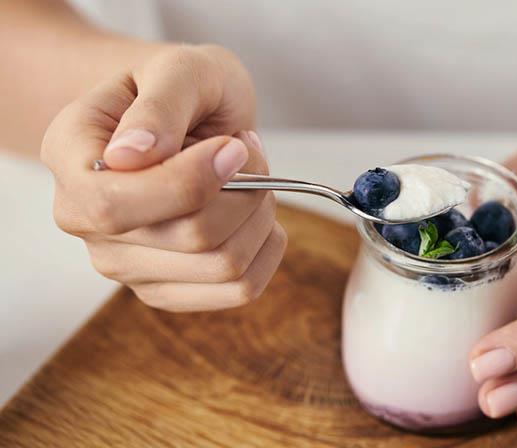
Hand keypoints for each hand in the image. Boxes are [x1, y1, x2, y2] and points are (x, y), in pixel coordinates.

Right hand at [41, 45, 286, 311]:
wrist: (181, 112)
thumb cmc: (176, 87)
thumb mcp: (177, 69)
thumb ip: (159, 107)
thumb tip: (132, 156)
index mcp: (70, 159)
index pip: (117, 205)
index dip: (192, 182)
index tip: (233, 146)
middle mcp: (85, 220)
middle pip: (191, 238)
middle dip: (245, 189)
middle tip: (242, 148)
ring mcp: (124, 263)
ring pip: (224, 266)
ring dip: (260, 213)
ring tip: (246, 175)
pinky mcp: (166, 288)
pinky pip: (240, 289)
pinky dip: (266, 246)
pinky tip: (255, 212)